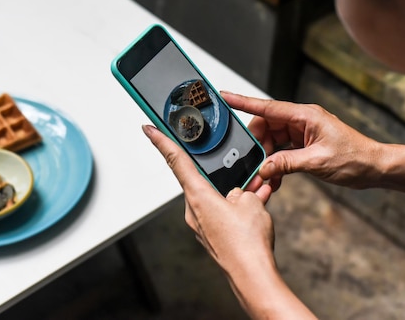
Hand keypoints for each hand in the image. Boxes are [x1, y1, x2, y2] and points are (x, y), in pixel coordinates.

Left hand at [142, 125, 274, 273]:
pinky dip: (235, 209)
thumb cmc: (248, 243)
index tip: (149, 128)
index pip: (176, 160)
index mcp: (198, 196)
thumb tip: (239, 195)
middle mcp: (194, 210)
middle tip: (236, 169)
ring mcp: (201, 225)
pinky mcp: (211, 236)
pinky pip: (221, 214)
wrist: (252, 276)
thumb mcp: (251, 202)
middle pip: (200, 180)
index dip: (161, 141)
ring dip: (232, 194)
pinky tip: (253, 211)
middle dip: (219, 174)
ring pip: (214, 198)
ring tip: (255, 194)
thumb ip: (242, 190)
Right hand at [221, 92, 382, 190]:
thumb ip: (286, 163)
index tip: (225, 96)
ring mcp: (303, 131)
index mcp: (305, 115)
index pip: (267, 107)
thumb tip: (263, 168)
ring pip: (272, 140)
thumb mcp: (317, 162)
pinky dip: (276, 163)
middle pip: (266, 126)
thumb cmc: (355, 158)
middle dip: (257, 145)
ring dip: (267, 158)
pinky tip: (275, 177)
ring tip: (267, 176)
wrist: (376, 168)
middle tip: (255, 164)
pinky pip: (282, 150)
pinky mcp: (305, 143)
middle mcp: (302, 120)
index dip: (243, 102)